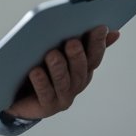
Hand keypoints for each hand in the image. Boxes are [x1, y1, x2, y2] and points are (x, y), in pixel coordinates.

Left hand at [2, 26, 119, 121]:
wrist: (23, 95)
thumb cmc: (44, 68)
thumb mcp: (63, 51)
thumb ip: (85, 42)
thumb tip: (113, 32)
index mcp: (83, 69)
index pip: (94, 57)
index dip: (98, 43)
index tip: (99, 28)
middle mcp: (76, 84)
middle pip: (80, 70)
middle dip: (77, 56)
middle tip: (72, 42)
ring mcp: (62, 97)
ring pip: (63, 82)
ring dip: (59, 68)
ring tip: (52, 55)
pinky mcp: (46, 106)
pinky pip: (45, 94)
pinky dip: (41, 83)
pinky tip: (35, 72)